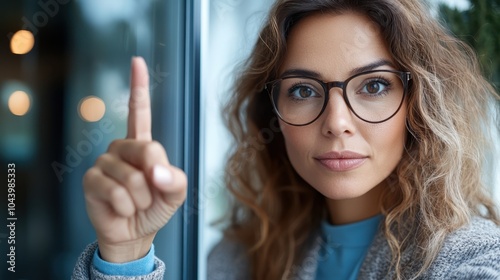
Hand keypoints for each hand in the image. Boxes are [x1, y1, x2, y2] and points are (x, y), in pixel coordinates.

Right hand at [82, 57, 186, 262]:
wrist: (135, 233)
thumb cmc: (155, 207)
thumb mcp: (176, 193)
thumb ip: (175, 179)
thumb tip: (157, 172)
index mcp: (142, 145)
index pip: (138, 111)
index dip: (138, 87)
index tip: (137, 61)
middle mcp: (120, 148)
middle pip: (147, 149)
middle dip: (155, 178)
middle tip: (151, 194)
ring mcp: (104, 162)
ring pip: (131, 177)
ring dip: (141, 198)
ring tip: (135, 204)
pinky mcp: (91, 180)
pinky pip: (116, 192)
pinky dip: (126, 207)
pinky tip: (121, 209)